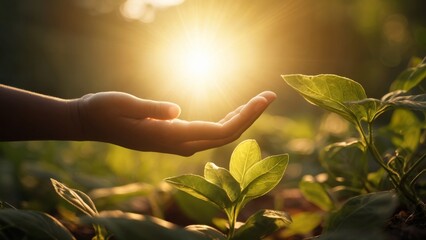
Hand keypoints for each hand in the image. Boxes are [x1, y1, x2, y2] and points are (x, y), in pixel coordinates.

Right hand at [76, 91, 275, 155]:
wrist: (91, 123)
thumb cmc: (104, 110)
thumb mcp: (124, 104)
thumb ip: (150, 109)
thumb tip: (178, 111)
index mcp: (169, 136)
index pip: (219, 131)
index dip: (245, 116)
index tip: (264, 98)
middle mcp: (177, 144)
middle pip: (225, 135)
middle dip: (250, 117)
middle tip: (270, 96)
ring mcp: (176, 143)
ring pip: (219, 136)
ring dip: (241, 120)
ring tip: (258, 102)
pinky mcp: (173, 138)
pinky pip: (208, 135)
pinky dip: (226, 123)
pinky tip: (234, 113)